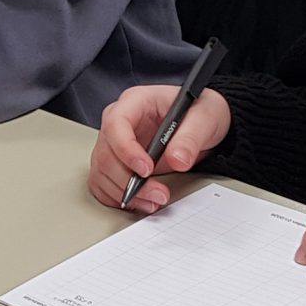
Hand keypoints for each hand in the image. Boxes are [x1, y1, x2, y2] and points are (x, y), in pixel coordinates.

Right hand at [88, 84, 232, 212]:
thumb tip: (177, 160)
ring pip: (102, 172)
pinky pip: (103, 184)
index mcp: (135, 102)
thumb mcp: (204, 118)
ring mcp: (114, 144)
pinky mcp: (116, 163)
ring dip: (124, 192)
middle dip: (129, 180)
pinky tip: (140, 202)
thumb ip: (190, 138)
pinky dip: (117, 198)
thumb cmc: (198, 112)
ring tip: (153, 201)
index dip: (126, 149)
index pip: (116, 124)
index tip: (147, 169)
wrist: (202, 126)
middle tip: (158, 193)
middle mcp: (119, 123)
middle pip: (106, 153)